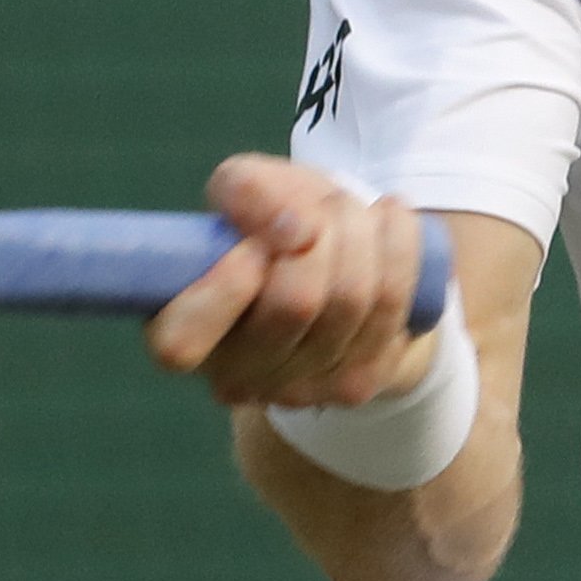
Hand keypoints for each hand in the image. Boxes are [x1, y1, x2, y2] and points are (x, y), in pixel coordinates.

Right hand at [144, 154, 435, 409]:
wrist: (338, 264)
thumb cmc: (273, 226)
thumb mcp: (246, 190)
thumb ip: (245, 191)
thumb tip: (292, 226)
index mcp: (184, 330)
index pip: (181, 342)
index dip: (222, 289)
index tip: (253, 245)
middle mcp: (236, 376)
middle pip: (294, 304)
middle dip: (320, 229)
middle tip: (321, 206)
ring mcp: (299, 389)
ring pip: (351, 299)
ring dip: (361, 231)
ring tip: (354, 209)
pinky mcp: (355, 385)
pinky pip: (392, 304)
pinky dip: (399, 245)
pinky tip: (390, 219)